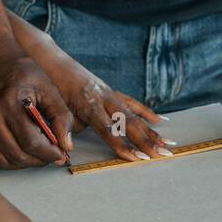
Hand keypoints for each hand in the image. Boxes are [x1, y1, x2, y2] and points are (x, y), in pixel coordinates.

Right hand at [0, 35, 74, 168]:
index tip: (62, 155)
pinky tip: (19, 150)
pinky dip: (5, 159)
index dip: (50, 153)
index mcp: (10, 102)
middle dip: (39, 160)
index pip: (32, 142)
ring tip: (36, 154)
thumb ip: (60, 115)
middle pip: (17, 155)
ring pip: (2, 160)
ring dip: (23, 163)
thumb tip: (66, 145)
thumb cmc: (18, 67)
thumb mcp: (46, 85)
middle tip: (52, 155)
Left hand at [28, 34, 168, 162]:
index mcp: (89, 104)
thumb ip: (70, 128)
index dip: (123, 145)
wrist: (53, 63)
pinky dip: (145, 112)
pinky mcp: (110, 90)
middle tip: (163, 153)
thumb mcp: (57, 110)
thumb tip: (73, 146)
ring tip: (168, 142)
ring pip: (134, 114)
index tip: (137, 158)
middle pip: (129, 122)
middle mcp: (103, 98)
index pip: (109, 130)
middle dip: (147, 140)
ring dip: (152, 130)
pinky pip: (131, 102)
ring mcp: (109, 93)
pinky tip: (159, 121)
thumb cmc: (53, 88)